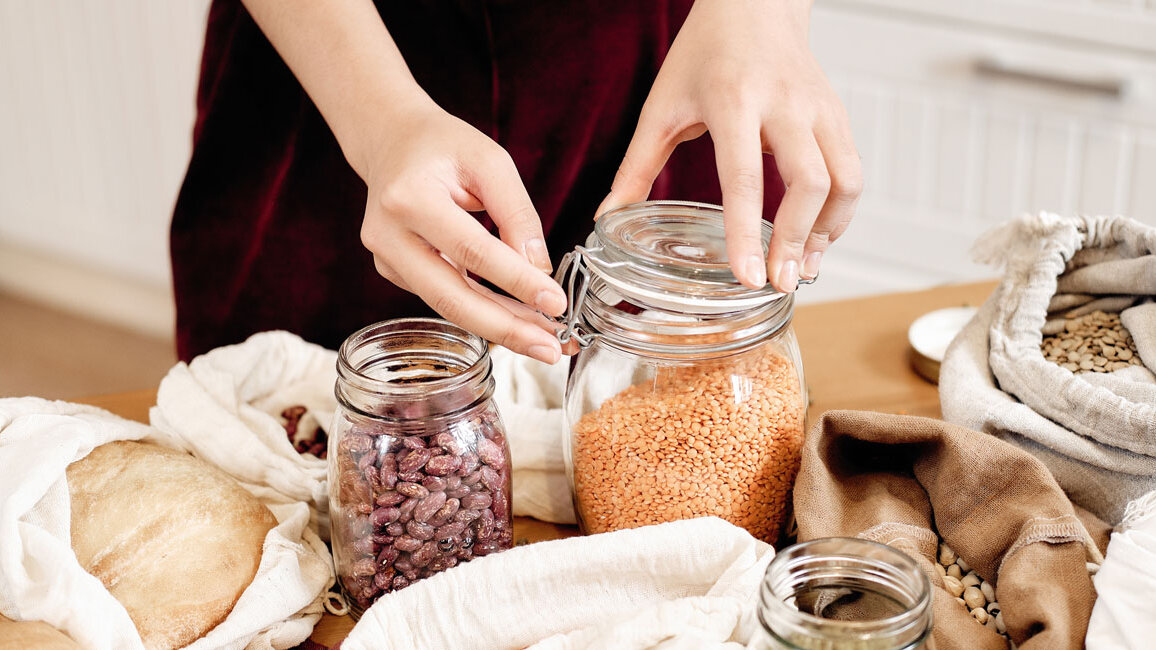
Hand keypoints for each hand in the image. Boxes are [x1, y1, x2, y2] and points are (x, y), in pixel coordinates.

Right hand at [356, 99, 565, 363]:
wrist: (391, 141)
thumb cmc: (442, 145)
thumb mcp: (490, 161)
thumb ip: (517, 213)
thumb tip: (540, 269)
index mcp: (410, 198)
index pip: (472, 251)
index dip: (516, 281)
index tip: (556, 303)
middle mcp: (388, 236)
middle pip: (452, 297)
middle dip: (507, 328)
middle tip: (552, 348)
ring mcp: (386, 259)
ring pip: (449, 307)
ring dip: (501, 327)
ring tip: (546, 341)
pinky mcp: (394, 272)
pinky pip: (446, 298)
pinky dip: (484, 312)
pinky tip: (520, 321)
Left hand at [597, 0, 861, 292]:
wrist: (754, 4)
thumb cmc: (705, 53)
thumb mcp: (662, 104)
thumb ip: (637, 164)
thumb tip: (608, 216)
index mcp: (734, 101)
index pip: (744, 177)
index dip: (746, 232)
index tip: (748, 276)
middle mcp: (785, 104)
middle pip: (810, 183)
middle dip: (798, 240)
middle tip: (780, 283)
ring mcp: (819, 108)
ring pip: (844, 180)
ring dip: (828, 231)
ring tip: (804, 266)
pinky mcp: (838, 114)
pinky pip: (852, 171)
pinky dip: (839, 212)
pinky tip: (817, 237)